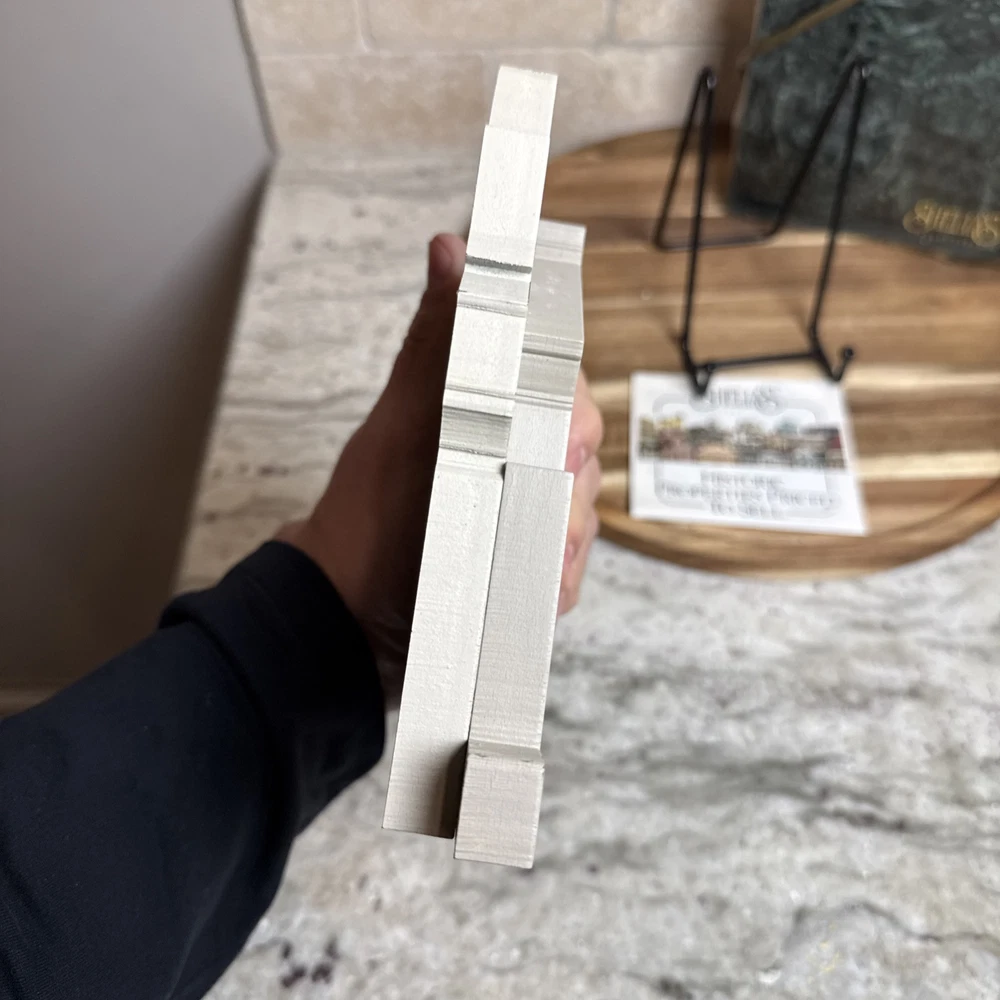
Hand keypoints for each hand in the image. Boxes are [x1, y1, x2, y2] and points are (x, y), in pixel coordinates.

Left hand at [279, 234, 603, 695]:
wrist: (347, 621)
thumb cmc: (367, 520)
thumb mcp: (403, 425)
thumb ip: (436, 344)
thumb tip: (450, 248)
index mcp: (480, 415)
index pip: (555, 388)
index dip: (568, 410)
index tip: (562, 443)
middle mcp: (502, 459)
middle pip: (577, 452)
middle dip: (568, 487)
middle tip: (544, 517)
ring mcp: (514, 514)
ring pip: (580, 511)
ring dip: (566, 539)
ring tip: (536, 561)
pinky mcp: (519, 568)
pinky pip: (567, 569)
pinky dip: (560, 582)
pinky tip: (538, 591)